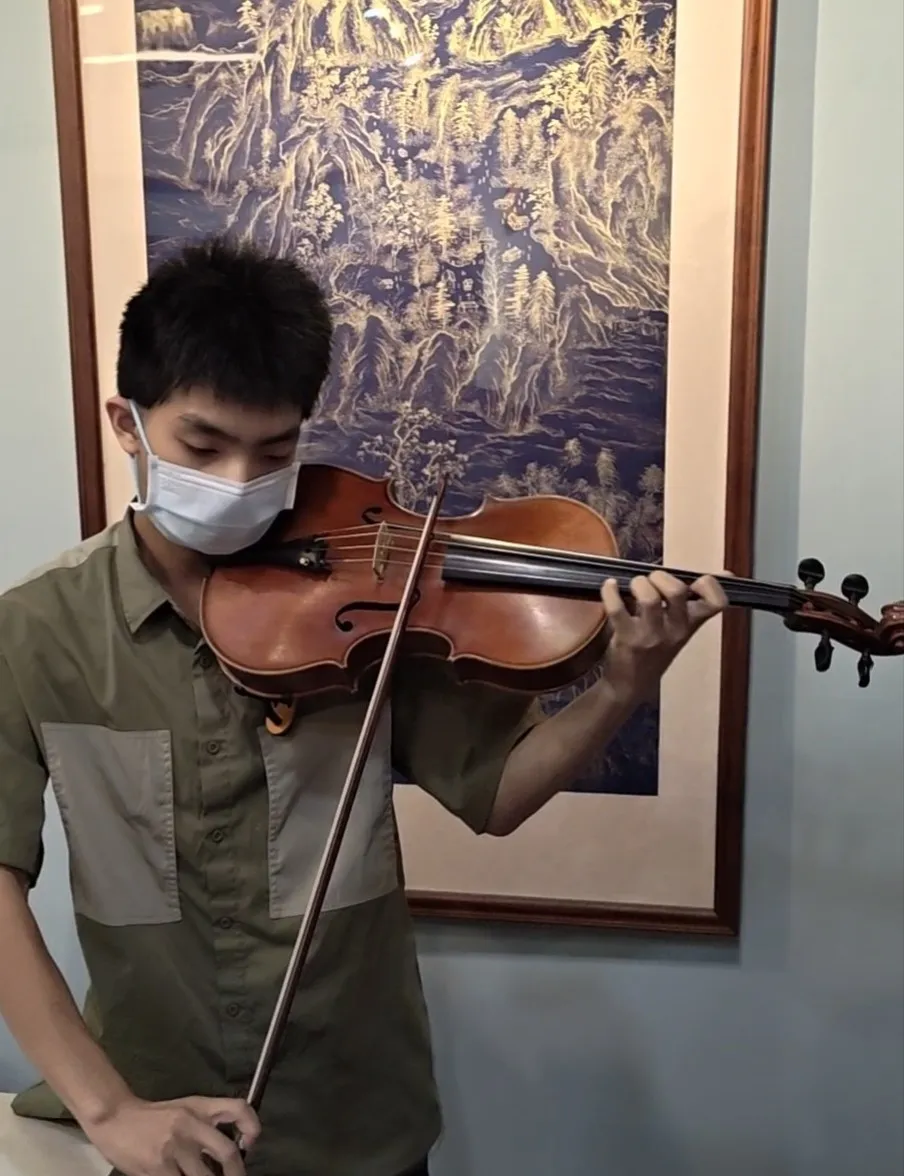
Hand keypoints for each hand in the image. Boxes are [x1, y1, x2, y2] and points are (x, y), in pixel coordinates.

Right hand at [84, 1094, 259, 1175]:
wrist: (116, 1118)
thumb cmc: (154, 1116)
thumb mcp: (186, 1109)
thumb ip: (209, 1121)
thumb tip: (237, 1145)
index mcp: (199, 1108)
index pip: (237, 1109)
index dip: (252, 1126)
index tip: (249, 1144)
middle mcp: (190, 1126)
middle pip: (227, 1152)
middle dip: (236, 1173)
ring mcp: (173, 1149)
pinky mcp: (156, 1169)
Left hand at [600, 571, 727, 705]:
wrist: (630, 685)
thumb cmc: (655, 651)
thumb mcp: (681, 629)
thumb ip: (694, 603)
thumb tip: (725, 574)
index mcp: (691, 625)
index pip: (716, 603)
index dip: (709, 584)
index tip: (694, 581)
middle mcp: (675, 630)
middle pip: (677, 591)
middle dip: (661, 577)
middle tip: (651, 581)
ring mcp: (651, 635)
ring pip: (649, 598)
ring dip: (639, 584)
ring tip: (634, 586)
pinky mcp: (626, 638)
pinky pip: (617, 608)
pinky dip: (610, 591)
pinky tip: (610, 587)